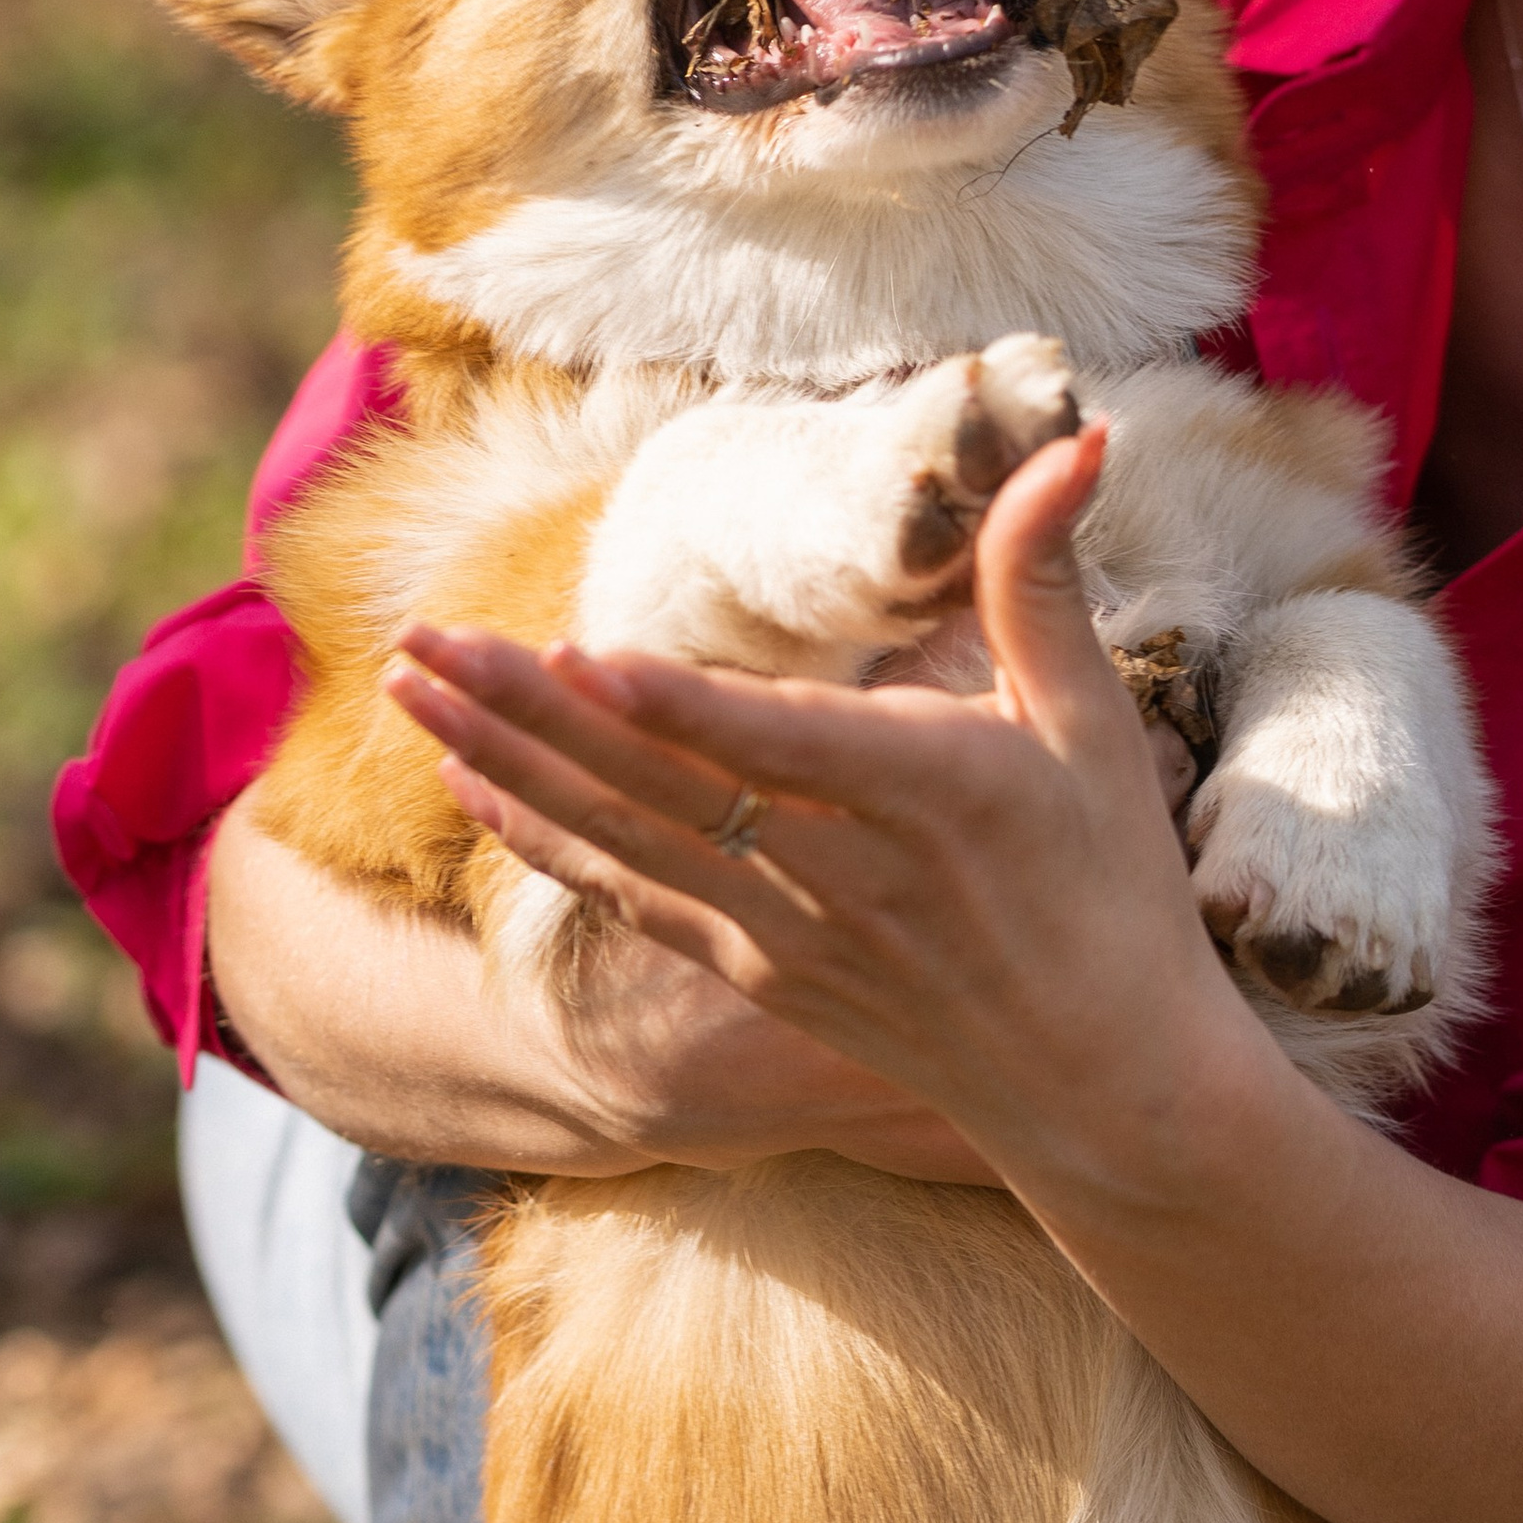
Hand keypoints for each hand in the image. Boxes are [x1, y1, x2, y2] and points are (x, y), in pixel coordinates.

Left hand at [383, 425, 1274, 1197]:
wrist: (1104, 1086)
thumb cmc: (1111, 889)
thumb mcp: (1094, 726)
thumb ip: (1042, 578)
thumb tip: (1078, 436)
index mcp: (933, 792)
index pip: (780, 743)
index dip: (675, 704)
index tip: (577, 653)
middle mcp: (842, 871)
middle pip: (659, 782)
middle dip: (528, 708)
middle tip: (421, 637)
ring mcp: (785, 933)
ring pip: (620, 838)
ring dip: (505, 761)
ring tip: (411, 689)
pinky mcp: (756, 973)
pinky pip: (628, 896)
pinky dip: (544, 839)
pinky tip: (472, 783)